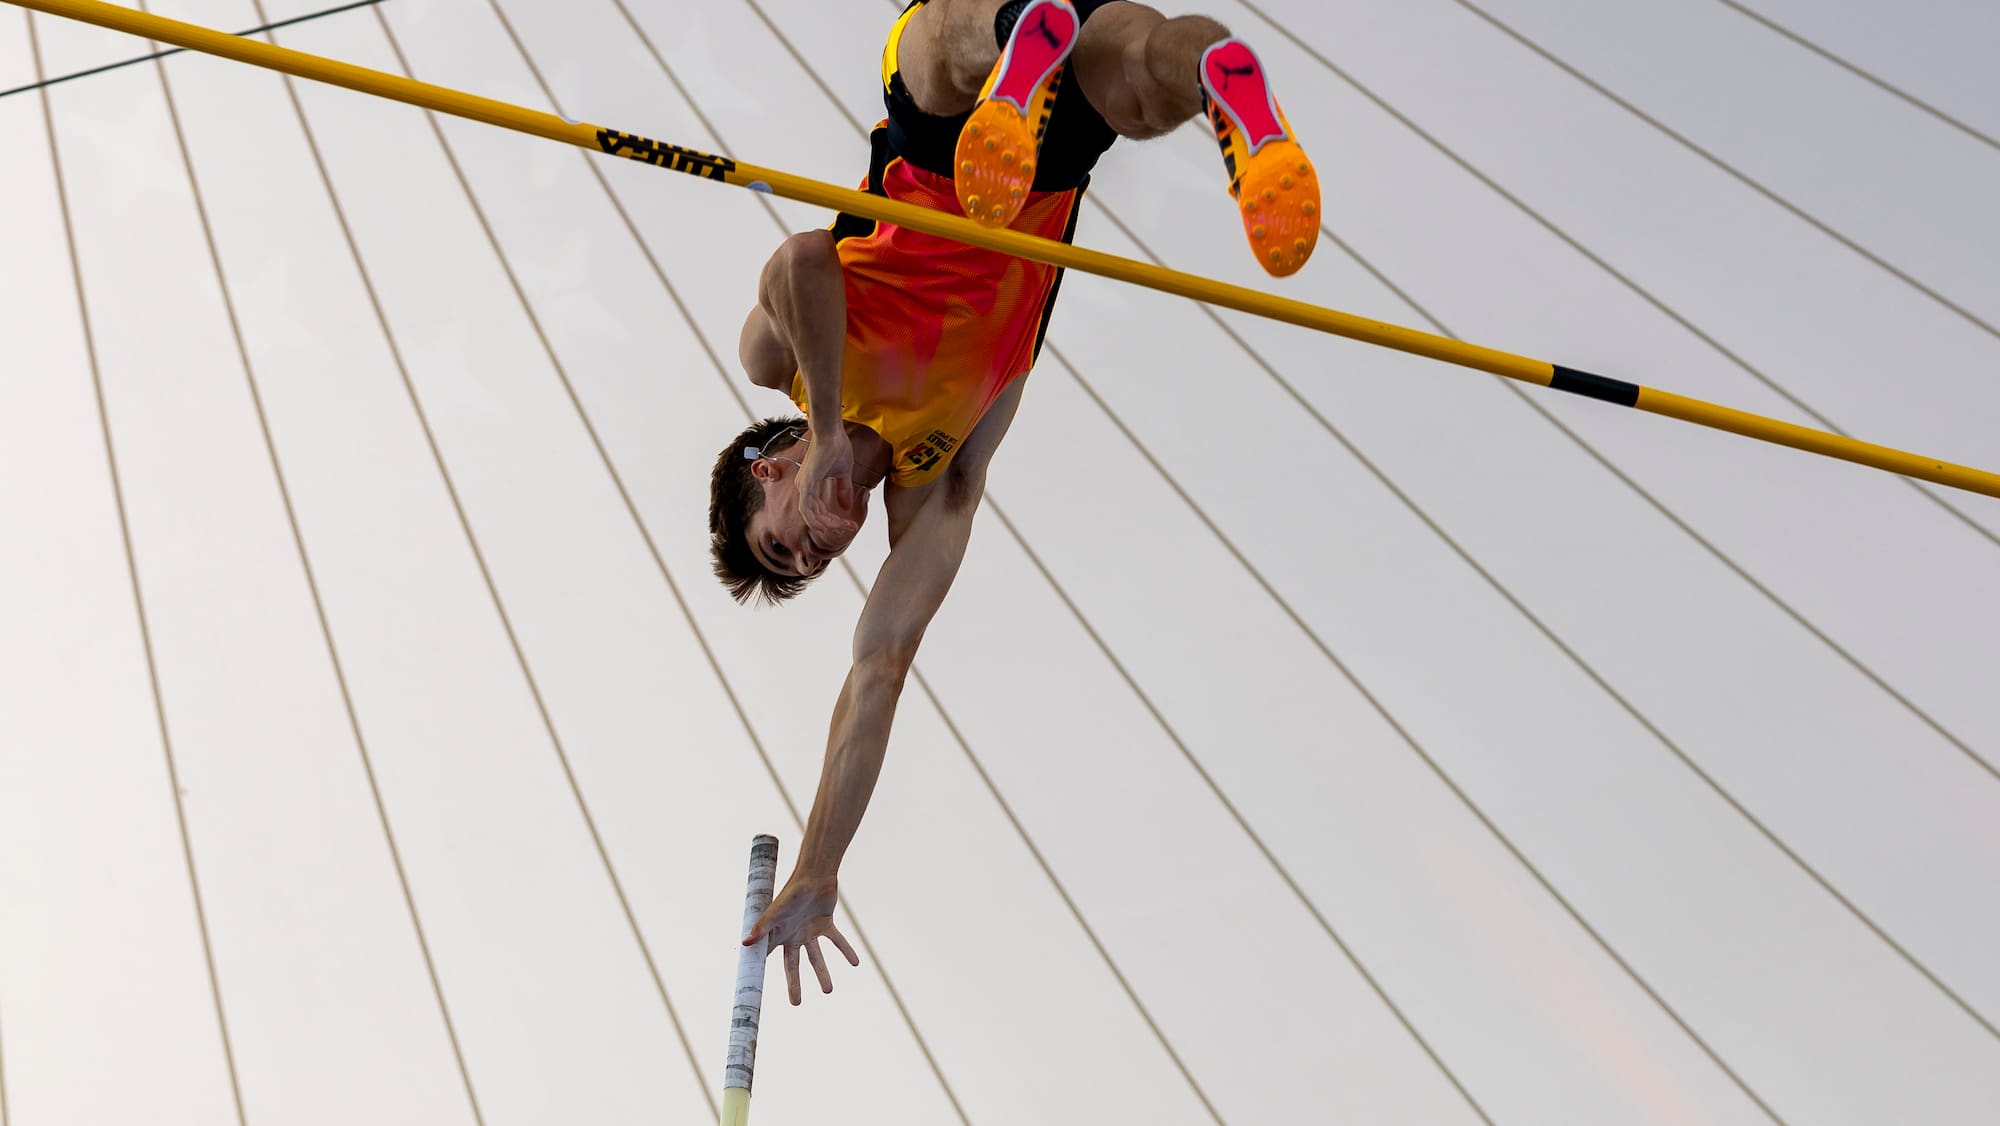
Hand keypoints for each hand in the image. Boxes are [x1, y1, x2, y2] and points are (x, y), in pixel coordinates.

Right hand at [743, 872, 859, 1004]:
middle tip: (796, 1003)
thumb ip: (762, 927)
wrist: (815, 874)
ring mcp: (810, 930)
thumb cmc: (792, 891)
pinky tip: (855, 963)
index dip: (763, 973)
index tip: (758, 991)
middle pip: (794, 966)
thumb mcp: (777, 911)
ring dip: (823, 973)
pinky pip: (837, 940)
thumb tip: (743, 943)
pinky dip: (846, 950)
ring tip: (828, 990)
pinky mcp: (826, 924)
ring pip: (816, 957)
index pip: (768, 958)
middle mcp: (793, 935)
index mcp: (779, 935)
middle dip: (795, 984)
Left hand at [798, 426, 859, 554]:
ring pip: (812, 514)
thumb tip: (846, 507)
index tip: (850, 524)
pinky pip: (806, 508)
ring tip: (844, 527)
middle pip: (817, 514)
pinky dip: (814, 519)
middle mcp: (803, 486)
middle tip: (850, 527)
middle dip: (834, 523)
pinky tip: (823, 527)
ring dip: (828, 523)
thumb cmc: (836, 447)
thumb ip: (843, 490)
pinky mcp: (806, 484)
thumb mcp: (843, 474)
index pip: (820, 510)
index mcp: (810, 484)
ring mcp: (803, 485)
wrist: (831, 432)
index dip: (835, 519)